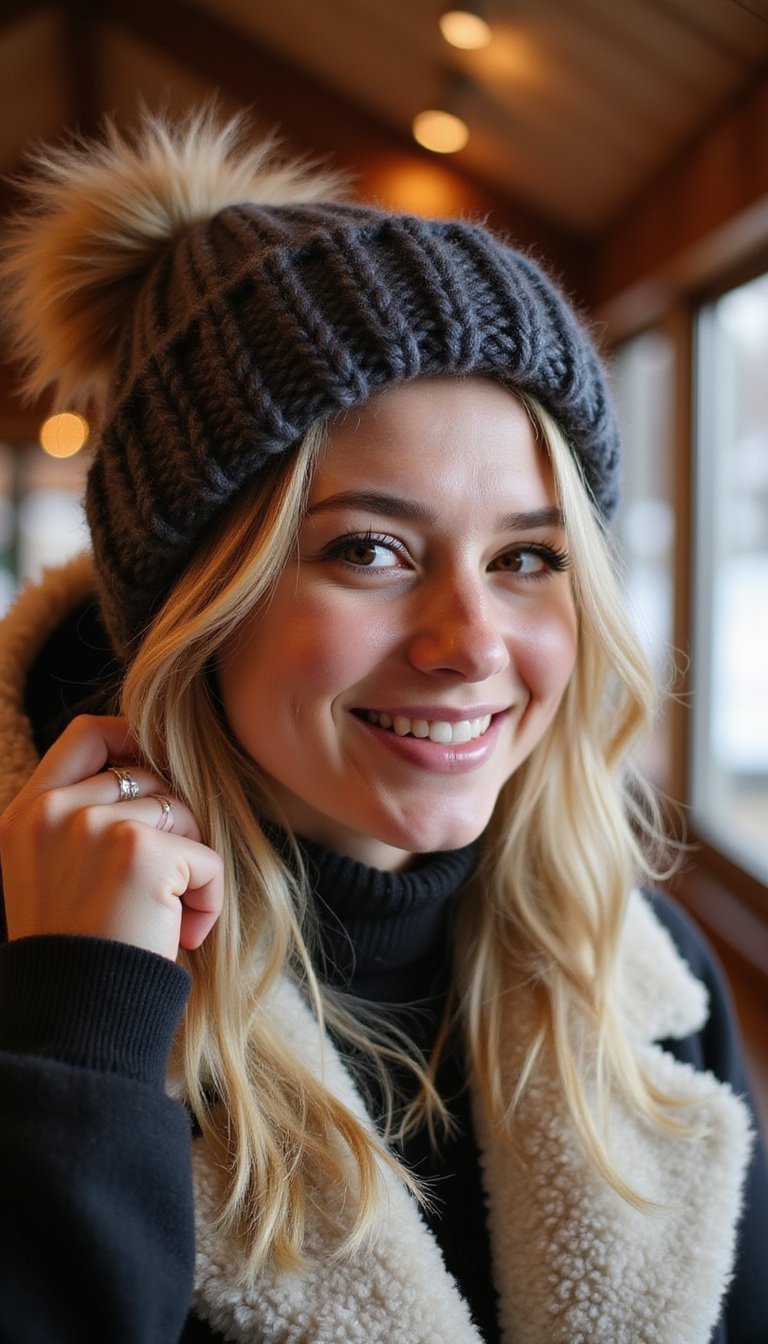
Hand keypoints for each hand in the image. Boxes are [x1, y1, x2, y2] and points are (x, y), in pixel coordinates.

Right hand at [0, 715, 223, 960]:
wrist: (75, 1016)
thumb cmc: (76, 954)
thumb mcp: (51, 874)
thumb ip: (79, 822)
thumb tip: (153, 778)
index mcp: (25, 814)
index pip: (86, 736)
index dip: (132, 739)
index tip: (161, 772)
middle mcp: (52, 812)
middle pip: (147, 778)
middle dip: (170, 831)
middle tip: (161, 893)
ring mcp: (92, 826)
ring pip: (182, 814)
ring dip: (191, 867)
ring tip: (169, 920)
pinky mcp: (139, 851)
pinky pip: (207, 859)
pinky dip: (208, 900)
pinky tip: (184, 935)